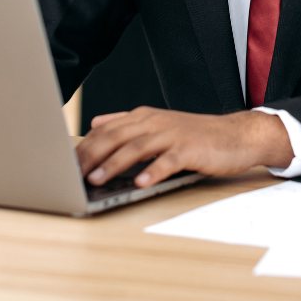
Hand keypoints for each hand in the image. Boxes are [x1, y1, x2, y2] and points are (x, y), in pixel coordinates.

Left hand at [77, 107, 293, 187]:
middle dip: (91, 156)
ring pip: (136, 148)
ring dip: (114, 164)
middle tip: (72, 174)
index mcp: (144, 117)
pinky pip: (168, 161)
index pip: (106, 130)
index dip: (84, 146)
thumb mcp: (158, 125)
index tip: (64, 164)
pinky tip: (140, 183)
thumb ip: (126, 123)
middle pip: (116, 137)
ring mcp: (173, 135)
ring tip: (96, 180)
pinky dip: (152, 171)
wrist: (236, 135)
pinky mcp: (190, 150)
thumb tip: (96, 123)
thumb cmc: (195, 135)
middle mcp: (155, 123)